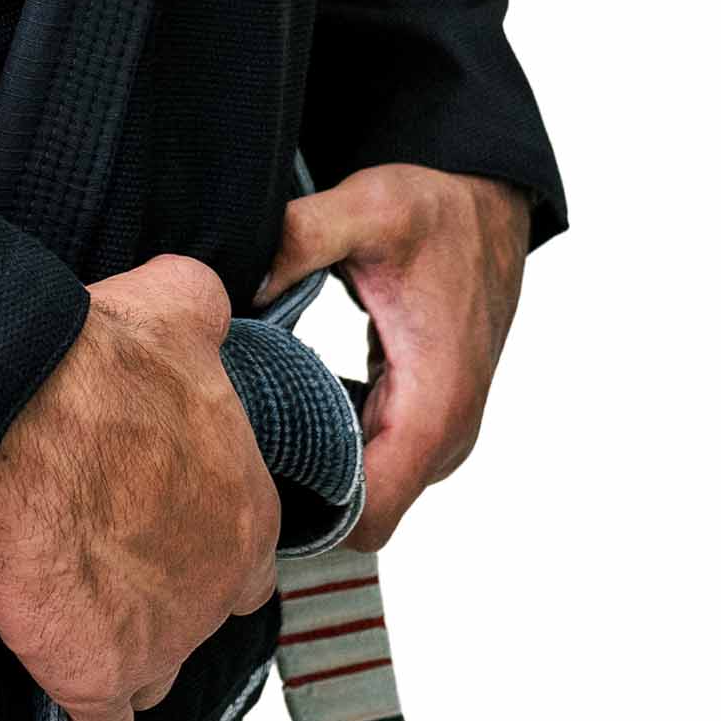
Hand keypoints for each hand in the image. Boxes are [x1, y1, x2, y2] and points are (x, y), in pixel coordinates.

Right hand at [0, 253, 278, 720]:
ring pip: (156, 673)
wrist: (27, 415)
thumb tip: (204, 306)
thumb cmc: (102, 364)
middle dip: (165, 602)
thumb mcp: (179, 305)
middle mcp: (218, 586)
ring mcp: (162, 641)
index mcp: (247, 510)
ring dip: (125, 654)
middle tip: (112, 570)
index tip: (160, 526)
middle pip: (202, 618)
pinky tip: (65, 687)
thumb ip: (204, 314)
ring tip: (78, 620)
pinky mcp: (97, 677)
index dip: (202, 543)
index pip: (248, 557)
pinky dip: (85, 712)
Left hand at [258, 166, 529, 553]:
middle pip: (363, 513)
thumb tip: (245, 283)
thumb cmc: (437, 212)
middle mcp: (446, 435)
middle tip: (233, 439)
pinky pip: (375, 465)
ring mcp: (440, 436)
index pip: (372, 512)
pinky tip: (289, 402)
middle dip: (298, 491)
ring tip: (254, 418)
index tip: (246, 474)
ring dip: (314, 469)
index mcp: (436, 402)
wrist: (486, 208)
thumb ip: (303, 237)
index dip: (307, 511)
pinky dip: (332, 446)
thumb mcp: (368, 208)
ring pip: (368, 494)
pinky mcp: (428, 423)